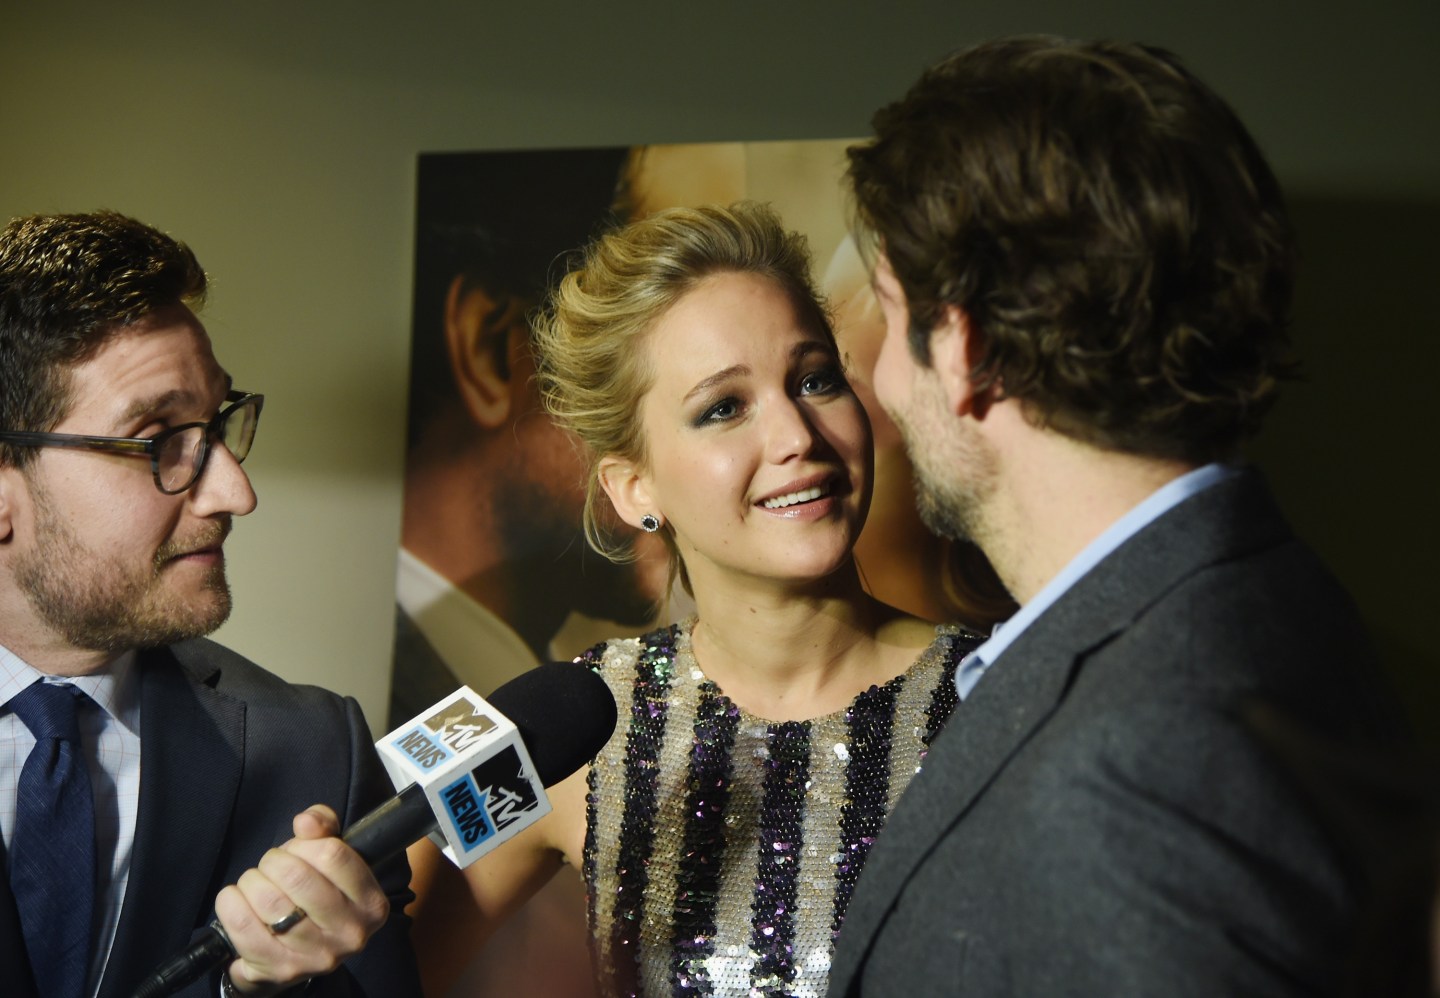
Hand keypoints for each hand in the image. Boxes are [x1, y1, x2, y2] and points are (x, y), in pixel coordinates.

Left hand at [214, 805, 389, 995]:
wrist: (299, 952)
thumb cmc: (316, 893)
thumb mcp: (330, 855)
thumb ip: (324, 826)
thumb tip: (305, 821)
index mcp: (371, 902)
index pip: (332, 854)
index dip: (303, 844)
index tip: (296, 849)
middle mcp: (350, 932)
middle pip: (296, 876)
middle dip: (272, 861)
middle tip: (270, 866)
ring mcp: (316, 956)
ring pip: (268, 901)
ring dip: (251, 882)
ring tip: (254, 884)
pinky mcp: (281, 969)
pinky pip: (243, 927)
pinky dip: (230, 905)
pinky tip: (235, 899)